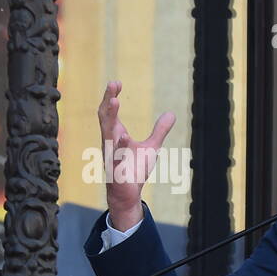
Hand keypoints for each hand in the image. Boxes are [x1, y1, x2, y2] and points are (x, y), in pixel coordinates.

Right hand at [98, 80, 175, 230]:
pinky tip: (124, 136)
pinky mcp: (116, 170)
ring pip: (108, 134)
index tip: (117, 82)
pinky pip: (115, 156)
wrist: (128, 193)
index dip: (111, 96)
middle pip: (105, 117)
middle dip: (108, 101)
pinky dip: (119, 146)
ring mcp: (112, 155)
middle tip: (113, 85)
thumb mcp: (151, 147)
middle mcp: (110, 142)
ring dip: (110, 118)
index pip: (109, 112)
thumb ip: (160, 131)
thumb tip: (171, 113)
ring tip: (114, 101)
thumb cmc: (134, 168)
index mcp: (116, 134)